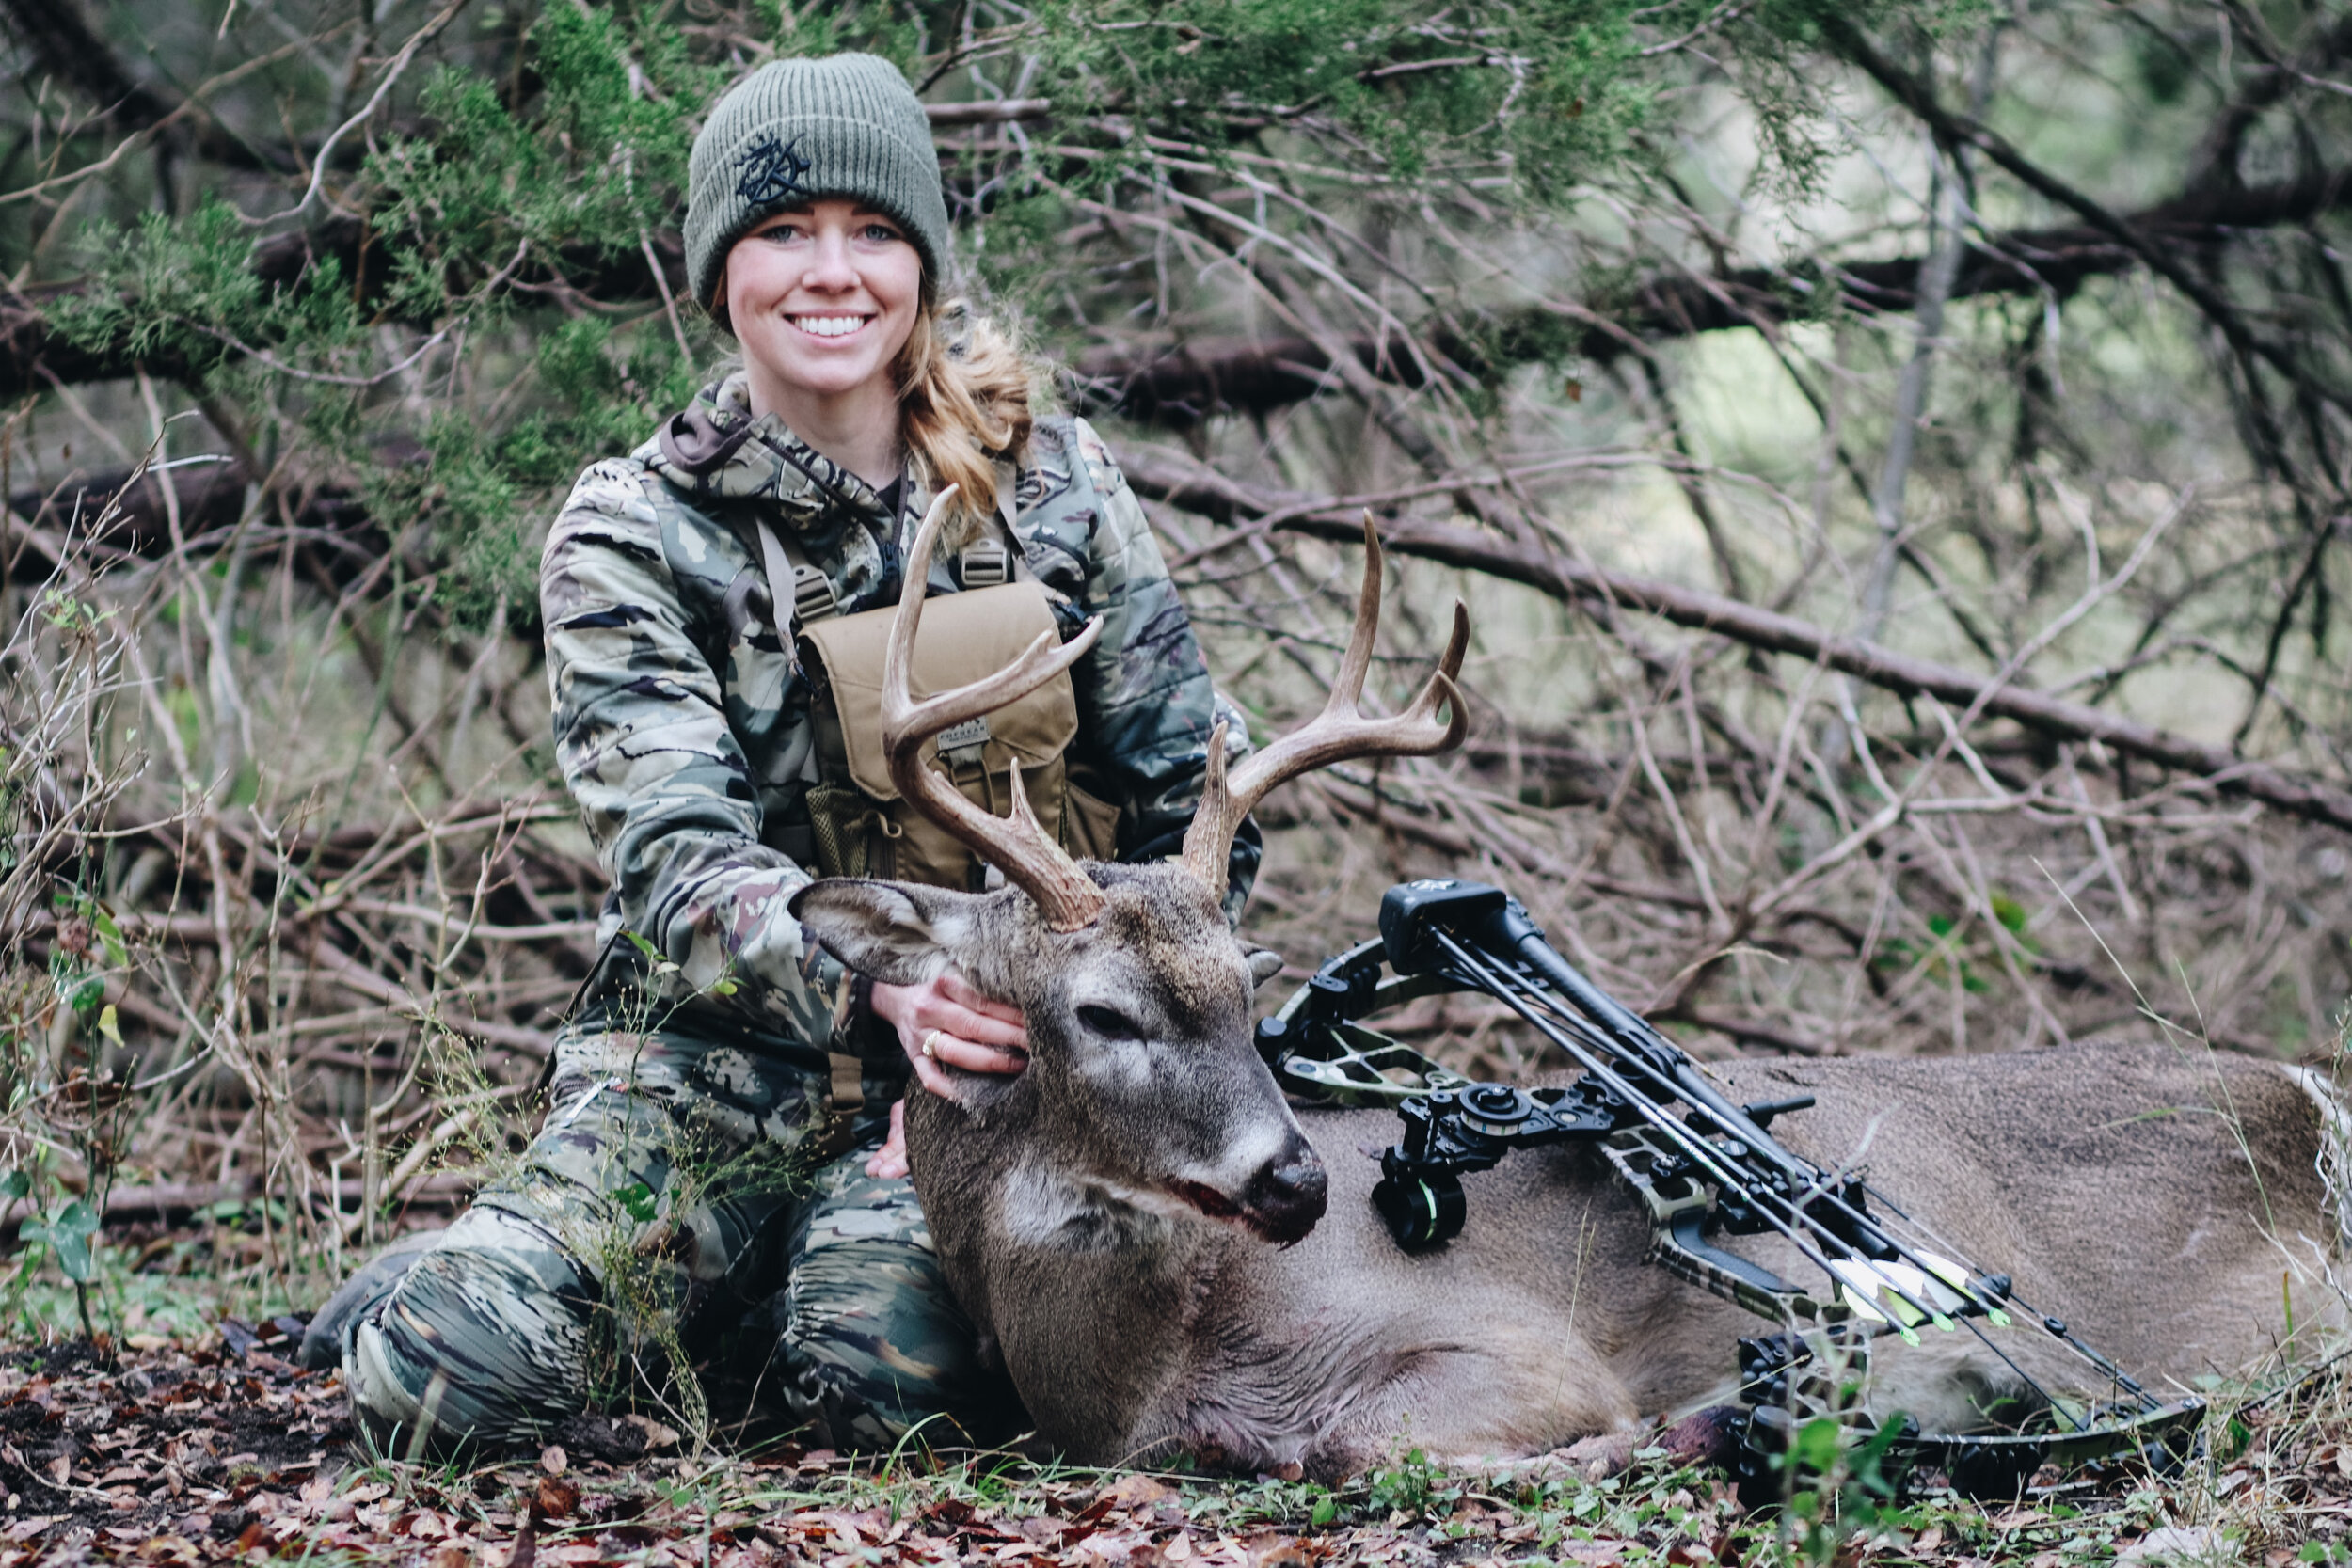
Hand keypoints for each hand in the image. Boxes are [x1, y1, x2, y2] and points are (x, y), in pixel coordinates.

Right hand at [863, 971, 1027, 1178]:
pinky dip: (950, 1088)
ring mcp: (919, 1037)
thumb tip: (1026, 1000)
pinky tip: (974, 1094)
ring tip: (1019, 1065)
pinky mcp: (913, 1059)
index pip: (981, 999)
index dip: (1010, 1012)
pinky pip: (930, 1078)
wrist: (896, 1001)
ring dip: (990, 1061)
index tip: (1036, 1019)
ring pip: (956, 1052)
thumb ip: (980, 988)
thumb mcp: (954, 980)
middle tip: (1038, 1044)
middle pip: (973, 1026)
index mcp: (942, 985)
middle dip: (1009, 1036)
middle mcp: (929, 1010)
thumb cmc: (939, 992)